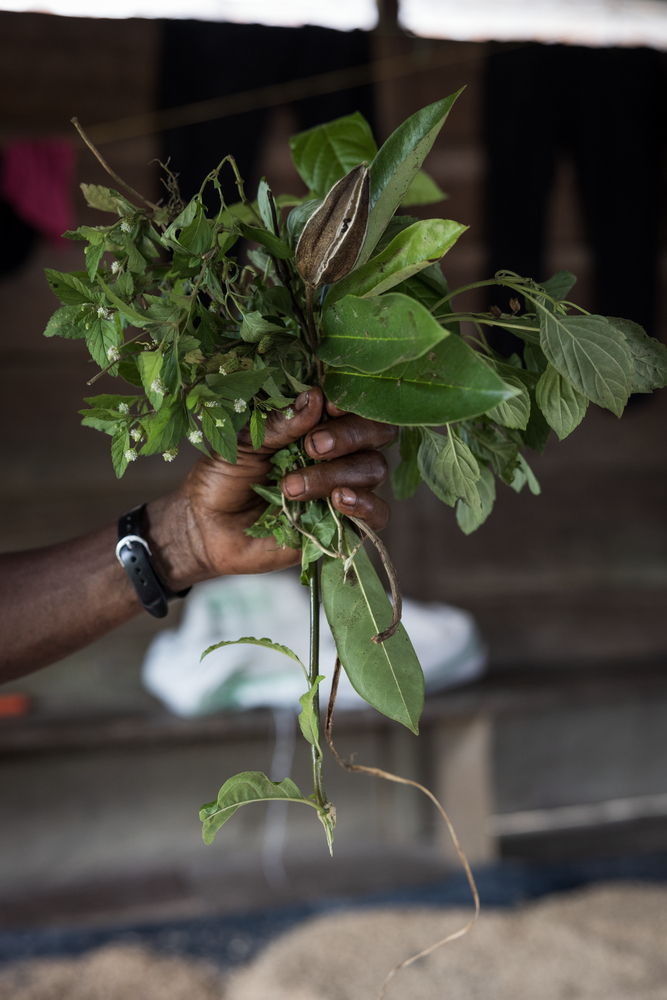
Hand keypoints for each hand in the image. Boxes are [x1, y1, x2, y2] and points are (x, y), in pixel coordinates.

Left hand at [148, 388, 394, 587]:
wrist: (208, 527)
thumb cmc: (225, 476)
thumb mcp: (245, 443)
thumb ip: (280, 423)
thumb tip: (314, 397)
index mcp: (317, 423)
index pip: (353, 404)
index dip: (350, 402)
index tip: (329, 405)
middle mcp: (340, 452)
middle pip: (376, 433)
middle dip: (349, 435)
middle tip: (312, 446)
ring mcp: (346, 487)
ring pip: (373, 469)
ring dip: (337, 473)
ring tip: (292, 487)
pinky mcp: (347, 525)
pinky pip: (379, 513)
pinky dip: (366, 505)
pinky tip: (338, 501)